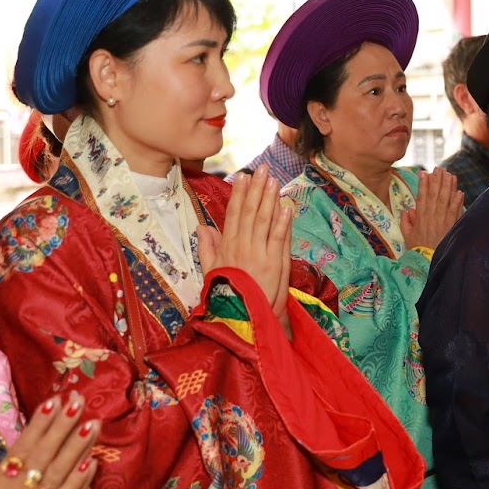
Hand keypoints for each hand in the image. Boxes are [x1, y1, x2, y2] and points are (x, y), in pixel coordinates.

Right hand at [0, 393, 100, 488]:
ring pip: (62, 469)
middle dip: (64, 425)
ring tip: (94, 423)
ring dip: (79, 446)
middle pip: (47, 451)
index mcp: (1, 478)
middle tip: (79, 401)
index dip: (40, 422)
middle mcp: (22, 488)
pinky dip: (81, 479)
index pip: (25, 444)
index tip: (54, 401)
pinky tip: (94, 462)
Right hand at [198, 164, 292, 330]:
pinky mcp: (275, 263)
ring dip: (270, 199)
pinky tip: (286, 206)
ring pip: (265, 221)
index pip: (234, 215)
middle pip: (251, 212)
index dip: (239, 194)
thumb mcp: (212, 272)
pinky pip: (279, 238)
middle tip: (262, 169)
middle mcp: (243, 246)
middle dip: (257, 189)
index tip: (243, 177)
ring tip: (273, 180)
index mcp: (227, 247)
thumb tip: (202, 227)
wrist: (243, 319)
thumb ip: (207, 248)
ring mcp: (260, 254)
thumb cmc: (228, 296)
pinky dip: (283, 222)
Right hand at [401, 168, 463, 251]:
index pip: (422, 197)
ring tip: (450, 175)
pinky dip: (458, 201)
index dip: (424, 184)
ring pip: (446, 199)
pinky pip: (455, 211)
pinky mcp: (451, 225)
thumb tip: (407, 210)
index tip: (425, 173)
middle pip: (435, 194)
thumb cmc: (418, 250)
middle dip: (437, 180)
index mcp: (420, 217)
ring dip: (448, 186)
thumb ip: (406, 222)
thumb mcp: (407, 236)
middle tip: (440, 169)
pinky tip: (459, 192)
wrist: (428, 261)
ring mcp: (442, 220)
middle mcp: (431, 216)